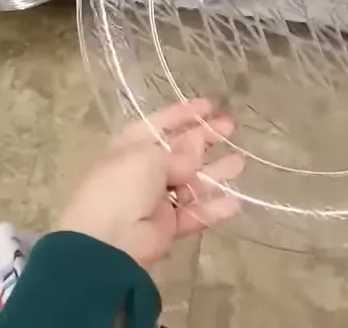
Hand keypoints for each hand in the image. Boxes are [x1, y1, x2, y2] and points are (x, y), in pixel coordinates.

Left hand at [56, 98, 245, 268]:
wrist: (107, 242)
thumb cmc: (122, 187)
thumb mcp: (148, 158)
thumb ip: (178, 153)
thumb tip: (197, 148)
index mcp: (130, 147)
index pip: (160, 124)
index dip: (184, 113)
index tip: (211, 105)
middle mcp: (142, 171)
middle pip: (179, 151)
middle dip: (205, 138)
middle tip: (232, 128)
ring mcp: (155, 200)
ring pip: (191, 183)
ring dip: (215, 172)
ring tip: (240, 162)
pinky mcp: (167, 227)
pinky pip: (194, 214)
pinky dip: (213, 208)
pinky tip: (235, 201)